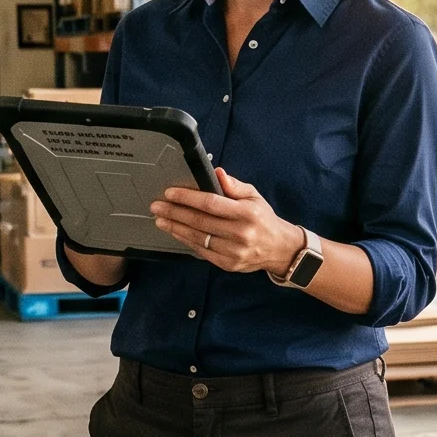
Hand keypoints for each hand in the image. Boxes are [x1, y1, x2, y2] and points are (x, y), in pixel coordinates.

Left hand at [151, 169, 299, 274]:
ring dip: (175, 228)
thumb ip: (234, 186)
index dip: (187, 198)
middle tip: (157, 206)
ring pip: (197, 238)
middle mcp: (240, 233)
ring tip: (161, 219)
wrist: (279, 249)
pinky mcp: (228, 264)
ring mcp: (234, 251)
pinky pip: (202, 251)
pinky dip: (186, 240)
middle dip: (174, 212)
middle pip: (199, 221)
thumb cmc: (264, 220)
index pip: (211, 203)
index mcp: (247, 213)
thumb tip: (216, 172)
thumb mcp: (254, 197)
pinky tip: (176, 232)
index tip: (170, 193)